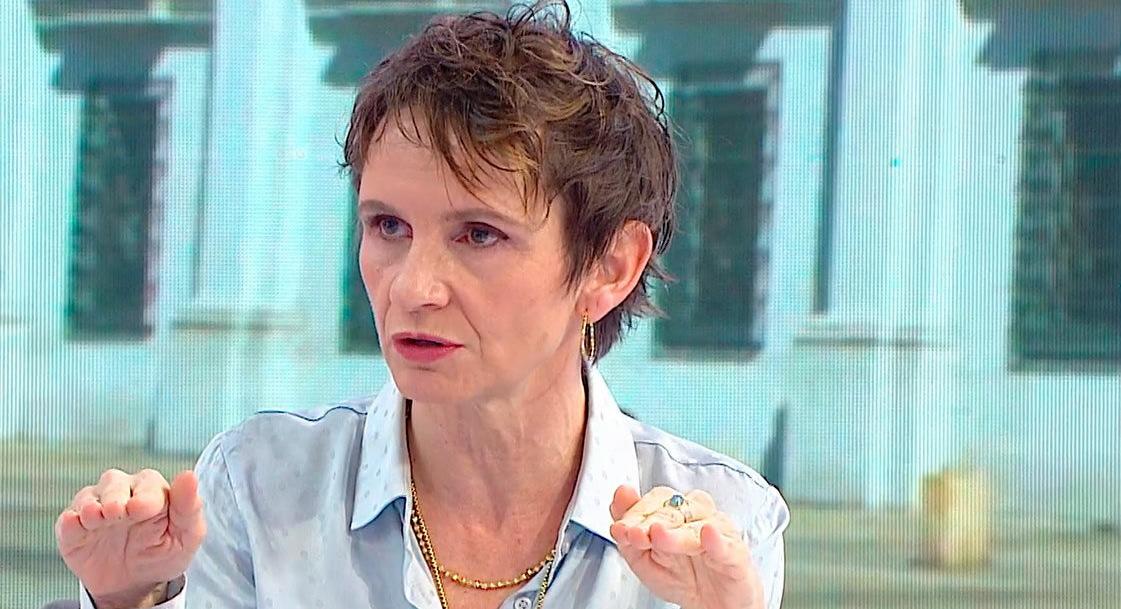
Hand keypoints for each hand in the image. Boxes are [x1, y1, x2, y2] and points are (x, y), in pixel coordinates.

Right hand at [55, 468, 205, 608]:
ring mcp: (96, 511)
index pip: (148, 483)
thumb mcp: (186, 536)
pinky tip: (74, 525)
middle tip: (116, 513)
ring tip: (97, 518)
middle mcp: (122, 494)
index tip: (141, 509)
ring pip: (88, 496)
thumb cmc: (164, 553)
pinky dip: (69, 522)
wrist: (135, 586)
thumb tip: (189, 476)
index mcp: (153, 492)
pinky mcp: (74, 530)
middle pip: (114, 481)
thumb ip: (189, 507)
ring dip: (90, 505)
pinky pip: (67, 521)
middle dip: (114, 496)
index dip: (144, 495)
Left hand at [609, 485, 763, 608]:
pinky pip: (726, 544)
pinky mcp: (734, 553)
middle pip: (674, 508)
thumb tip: (619, 496)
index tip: (621, 528)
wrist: (713, 605)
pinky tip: (706, 535)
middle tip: (635, 535)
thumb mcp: (644, 558)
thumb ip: (629, 530)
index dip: (636, 512)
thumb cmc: (681, 576)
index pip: (656, 499)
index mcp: (675, 512)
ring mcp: (718, 532)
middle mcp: (697, 515)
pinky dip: (715, 539)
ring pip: (696, 525)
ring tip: (658, 536)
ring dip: (674, 532)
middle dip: (650, 521)